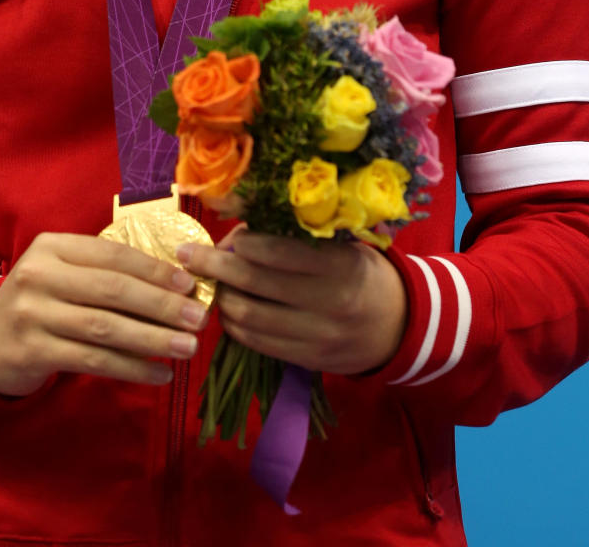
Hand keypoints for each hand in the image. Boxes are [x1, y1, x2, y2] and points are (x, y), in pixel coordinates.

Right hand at [0, 232, 208, 396]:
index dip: (154, 270)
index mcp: (53, 246)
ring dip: (152, 339)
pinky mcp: (32, 351)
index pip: (113, 254)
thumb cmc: (39, 301)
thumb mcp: (61, 273)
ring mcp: (33, 313)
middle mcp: (40, 275)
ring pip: (105, 327)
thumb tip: (173, 283)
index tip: (189, 284)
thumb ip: (103, 272)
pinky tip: (158, 373)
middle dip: (162, 304)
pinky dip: (130, 367)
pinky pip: (92, 360)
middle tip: (199, 318)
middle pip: (112, 290)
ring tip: (187, 347)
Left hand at [177, 227, 407, 375]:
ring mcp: (317, 336)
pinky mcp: (308, 360)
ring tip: (211, 283)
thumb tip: (241, 228)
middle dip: (215, 267)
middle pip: (255, 284)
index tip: (220, 235)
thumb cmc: (362, 272)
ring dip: (222, 298)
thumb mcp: (342, 245)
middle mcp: (328, 303)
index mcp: (339, 266)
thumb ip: (298, 238)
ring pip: (250, 318)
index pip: (278, 252)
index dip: (241, 242)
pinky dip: (236, 326)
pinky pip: (259, 344)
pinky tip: (228, 310)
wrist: (399, 325)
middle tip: (189, 256)